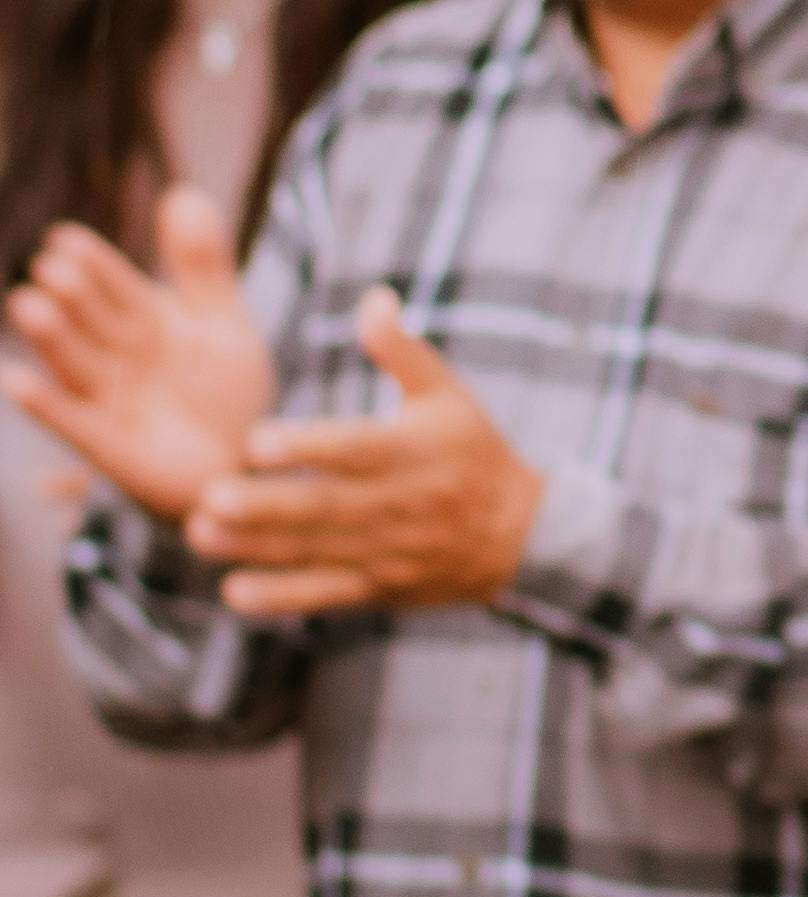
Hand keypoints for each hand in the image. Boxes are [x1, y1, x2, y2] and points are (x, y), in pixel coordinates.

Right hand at [3, 191, 275, 521]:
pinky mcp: (111, 447)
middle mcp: (120, 358)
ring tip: (29, 306)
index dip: (93, 264)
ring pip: (75, 364)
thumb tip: (182, 192)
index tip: (64, 238)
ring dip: (52, 339)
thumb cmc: (228, 393)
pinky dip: (46, 407)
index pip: (116, 286)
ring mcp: (111, 401)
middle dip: (73, 296)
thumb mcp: (223, 323)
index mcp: (148, 323)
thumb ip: (203, 266)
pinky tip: (17, 383)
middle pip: (91, 322)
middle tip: (51, 269)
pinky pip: (75, 424)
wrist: (246, 467)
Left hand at [184, 297, 547, 622]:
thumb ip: (402, 350)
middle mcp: (399, 504)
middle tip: (209, 498)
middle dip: (265, 506)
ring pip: (316, 552)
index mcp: (413, 451)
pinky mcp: (379, 588)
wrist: (518, 535)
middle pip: (325, 507)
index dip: (307, 448)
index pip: (356, 449)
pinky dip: (282, 597)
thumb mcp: (448, 393)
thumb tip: (372, 298)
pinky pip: (327, 595)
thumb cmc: (473, 451)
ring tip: (201, 535)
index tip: (256, 442)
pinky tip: (236, 592)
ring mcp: (388, 552)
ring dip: (256, 547)